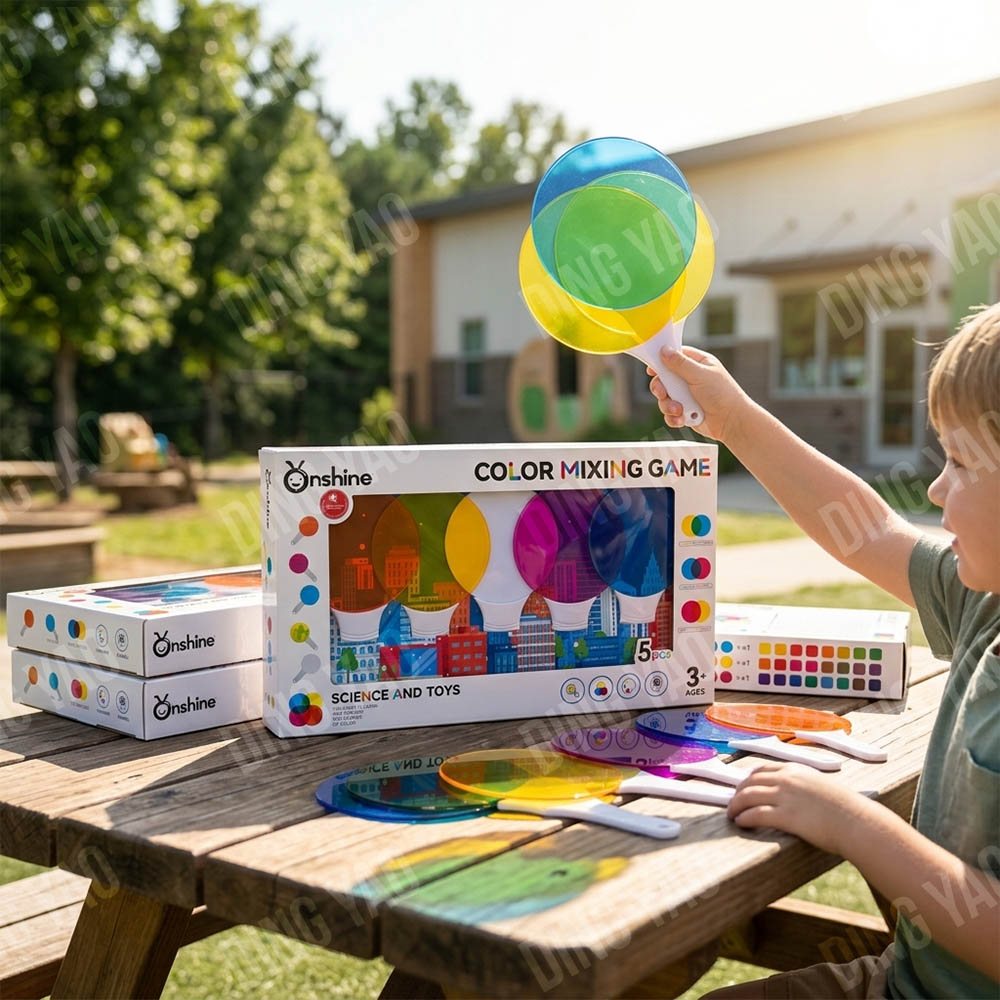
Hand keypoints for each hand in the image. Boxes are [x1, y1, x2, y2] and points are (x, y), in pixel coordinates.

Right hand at [647, 345, 751, 442]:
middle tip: (662, 392)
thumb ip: (680, 363)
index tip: (652, 368)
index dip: (662, 361)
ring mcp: (687, 395)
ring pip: (665, 397)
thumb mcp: (699, 374)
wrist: (731, 422)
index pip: (675, 356)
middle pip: (664, 378)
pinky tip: (682, 419)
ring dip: (668, 405)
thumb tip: (664, 350)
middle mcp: (691, 378)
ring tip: (679, 410)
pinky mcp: (685, 412)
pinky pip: (669, 413)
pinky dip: (673, 417)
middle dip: (661, 387)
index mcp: (698, 364)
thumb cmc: (722, 395)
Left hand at [727, 763, 868, 854]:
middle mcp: (786, 779)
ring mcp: (784, 796)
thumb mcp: (824, 787)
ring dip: (735, 806)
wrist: (857, 822)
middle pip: (750, 782)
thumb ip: (807, 787)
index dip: (749, 779)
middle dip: (738, 792)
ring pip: (747, 796)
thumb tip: (800, 796)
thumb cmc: (847, 809)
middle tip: (733, 803)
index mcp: (796, 769)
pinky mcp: (785, 816)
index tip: (743, 787)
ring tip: (732, 815)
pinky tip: (741, 823)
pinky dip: (744, 818)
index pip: (763, 770)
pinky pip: (755, 814)